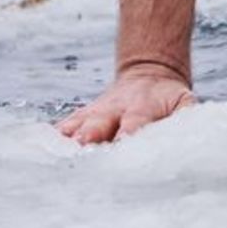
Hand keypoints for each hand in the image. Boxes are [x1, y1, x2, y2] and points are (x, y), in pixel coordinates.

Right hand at [55, 63, 195, 143]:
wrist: (149, 73)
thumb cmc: (169, 99)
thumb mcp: (184, 102)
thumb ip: (187, 115)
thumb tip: (188, 129)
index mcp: (141, 108)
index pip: (133, 124)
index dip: (127, 135)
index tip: (122, 145)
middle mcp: (113, 110)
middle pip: (97, 125)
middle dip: (89, 137)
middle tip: (82, 148)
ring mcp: (94, 113)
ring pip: (74, 125)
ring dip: (65, 140)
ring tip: (54, 154)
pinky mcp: (81, 118)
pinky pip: (62, 128)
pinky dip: (51, 139)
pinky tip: (38, 150)